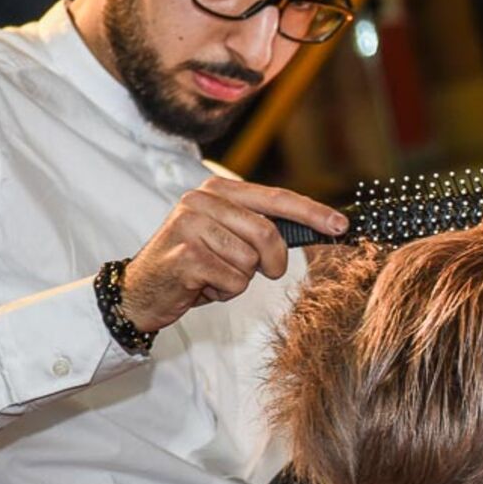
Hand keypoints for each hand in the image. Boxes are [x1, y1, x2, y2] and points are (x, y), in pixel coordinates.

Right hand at [121, 177, 346, 332]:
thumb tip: (320, 227)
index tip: (341, 226)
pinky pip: (233, 282)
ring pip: (250, 262)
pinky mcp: (186, 256)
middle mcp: (201, 201)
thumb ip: (262, 228)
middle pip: (267, 233)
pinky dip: (224, 292)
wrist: (140, 290)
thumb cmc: (194, 265)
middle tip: (259, 271)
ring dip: (239, 279)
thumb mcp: (229, 238)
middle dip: (271, 262)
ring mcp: (190, 226)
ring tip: (213, 275)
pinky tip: (201, 286)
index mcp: (217, 191)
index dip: (312, 213)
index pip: (276, 198)